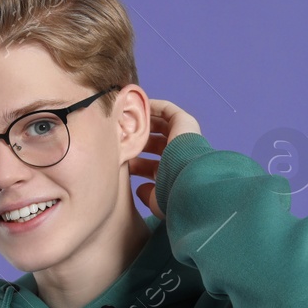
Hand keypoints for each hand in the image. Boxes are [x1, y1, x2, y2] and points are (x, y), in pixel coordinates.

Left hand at [130, 98, 201, 218]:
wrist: (189, 179)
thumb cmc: (174, 194)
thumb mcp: (157, 199)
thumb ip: (148, 194)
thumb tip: (139, 190)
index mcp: (173, 174)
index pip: (153, 166)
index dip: (136, 162)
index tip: (119, 159)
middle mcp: (179, 154)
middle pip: (155, 144)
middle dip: (136, 142)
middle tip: (118, 139)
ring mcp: (184, 137)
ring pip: (160, 126)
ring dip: (142, 123)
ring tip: (124, 120)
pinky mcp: (185, 122)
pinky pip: (167, 110)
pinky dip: (152, 107)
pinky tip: (135, 108)